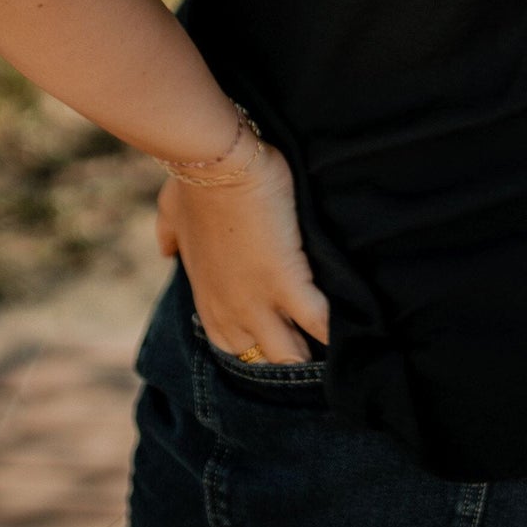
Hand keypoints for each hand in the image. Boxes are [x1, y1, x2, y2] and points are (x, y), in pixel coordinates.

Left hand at [155, 142, 330, 362]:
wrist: (215, 165)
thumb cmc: (195, 186)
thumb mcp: (173, 215)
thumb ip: (170, 235)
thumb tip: (166, 248)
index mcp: (209, 301)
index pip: (235, 348)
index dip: (259, 350)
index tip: (279, 342)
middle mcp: (232, 312)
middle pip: (264, 361)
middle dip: (287, 361)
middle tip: (314, 354)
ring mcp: (259, 302)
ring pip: (291, 355)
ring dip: (314, 357)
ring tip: (344, 351)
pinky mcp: (288, 283)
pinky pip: (319, 323)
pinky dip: (337, 332)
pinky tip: (360, 331)